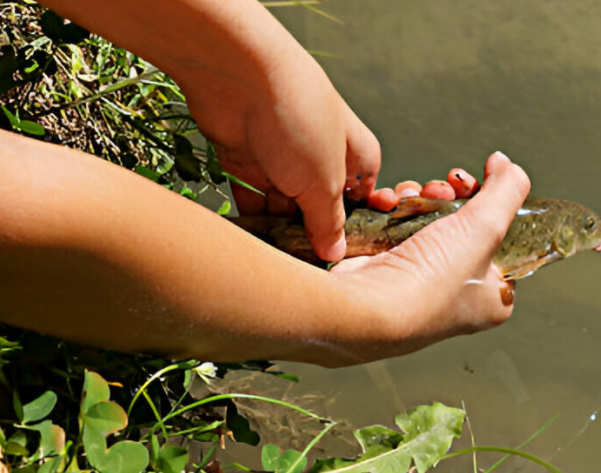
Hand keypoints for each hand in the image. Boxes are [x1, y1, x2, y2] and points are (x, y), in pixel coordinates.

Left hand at [182, 44, 379, 261]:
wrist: (239, 76)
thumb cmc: (298, 118)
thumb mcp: (322, 182)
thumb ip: (328, 222)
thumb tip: (335, 253)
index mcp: (355, 154)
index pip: (361, 197)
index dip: (353, 226)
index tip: (343, 257)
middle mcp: (320, 155)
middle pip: (319, 206)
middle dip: (312, 233)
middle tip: (306, 267)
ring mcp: (282, 157)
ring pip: (284, 206)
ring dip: (280, 230)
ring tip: (277, 263)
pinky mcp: (247, 158)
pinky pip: (251, 197)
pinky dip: (251, 219)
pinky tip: (251, 244)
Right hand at [329, 152, 530, 357]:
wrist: (364, 305)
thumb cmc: (431, 283)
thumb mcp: (487, 228)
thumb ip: (507, 190)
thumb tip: (507, 164)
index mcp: (491, 296)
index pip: (503, 240)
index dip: (491, 207)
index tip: (478, 187)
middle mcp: (456, 291)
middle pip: (463, 223)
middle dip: (449, 196)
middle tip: (443, 190)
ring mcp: (418, 280)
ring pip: (426, 219)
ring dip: (418, 198)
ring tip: (412, 197)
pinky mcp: (385, 266)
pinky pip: (394, 223)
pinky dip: (390, 207)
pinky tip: (387, 203)